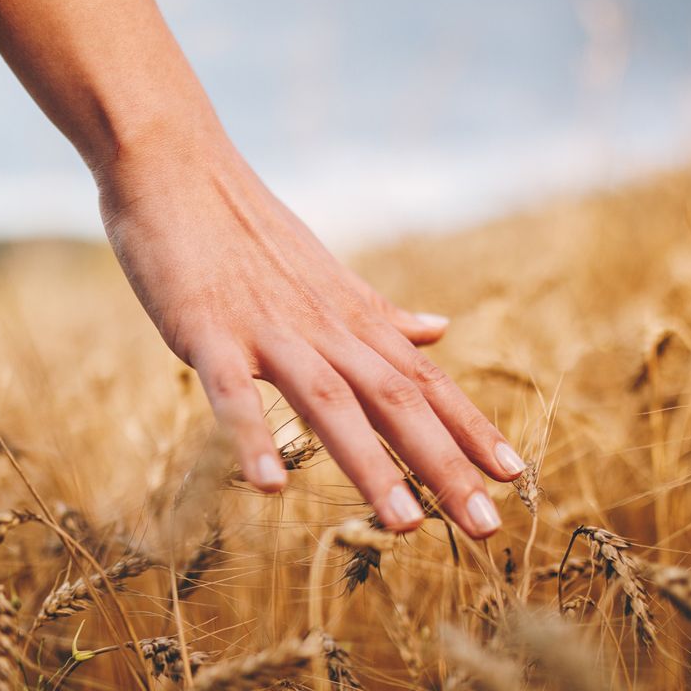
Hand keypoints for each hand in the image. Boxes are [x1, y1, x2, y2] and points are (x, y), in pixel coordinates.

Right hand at [98, 131, 525, 537]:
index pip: (424, 379)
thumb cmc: (245, 227)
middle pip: (395, 400)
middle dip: (442, 464)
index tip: (514, 477)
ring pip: (329, 401)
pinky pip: (232, 390)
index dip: (470, 428)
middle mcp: (323, 327)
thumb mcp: (324, 275)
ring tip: (404, 526)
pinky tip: (269, 487)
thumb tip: (440, 329)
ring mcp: (266, 329)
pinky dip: (252, 435)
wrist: (175, 164)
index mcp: (351, 318)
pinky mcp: (206, 330)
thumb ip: (379, 314)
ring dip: (369, 464)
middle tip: (485, 525)